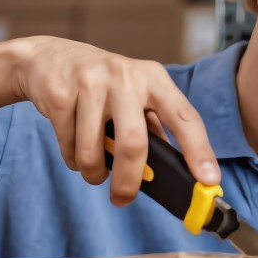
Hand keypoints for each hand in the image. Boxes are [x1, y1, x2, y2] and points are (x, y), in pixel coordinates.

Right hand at [13, 37, 219, 206]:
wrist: (48, 58)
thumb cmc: (102, 85)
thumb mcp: (135, 95)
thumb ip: (154, 128)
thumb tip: (175, 172)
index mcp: (153, 78)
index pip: (184, 117)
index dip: (199, 151)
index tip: (209, 180)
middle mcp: (125, 76)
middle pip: (134, 143)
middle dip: (129, 181)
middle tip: (123, 199)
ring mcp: (91, 82)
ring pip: (92, 151)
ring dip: (92, 172)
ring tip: (92, 169)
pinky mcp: (60, 93)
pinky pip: (68, 145)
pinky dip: (71, 158)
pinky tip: (72, 144)